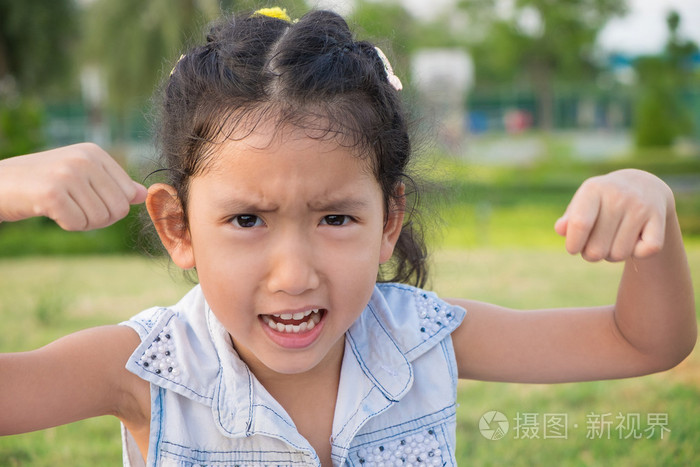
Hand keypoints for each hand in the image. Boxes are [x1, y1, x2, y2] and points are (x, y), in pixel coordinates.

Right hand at [0, 143, 146, 230]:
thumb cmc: (42, 181)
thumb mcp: (81, 175)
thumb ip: (114, 183)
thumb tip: (144, 194)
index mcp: (94, 153)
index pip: (128, 194)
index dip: (111, 207)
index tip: (89, 200)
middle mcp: (83, 160)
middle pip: (119, 209)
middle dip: (99, 218)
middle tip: (75, 209)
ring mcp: (68, 175)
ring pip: (100, 219)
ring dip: (82, 222)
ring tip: (62, 207)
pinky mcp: (52, 194)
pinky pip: (78, 225)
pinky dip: (67, 225)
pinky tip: (50, 210)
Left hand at [554, 169, 673, 261]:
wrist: (643, 184)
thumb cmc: (602, 201)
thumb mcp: (582, 203)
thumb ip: (569, 220)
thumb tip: (560, 230)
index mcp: (593, 189)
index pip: (580, 224)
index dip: (573, 245)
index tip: (574, 248)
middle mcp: (618, 196)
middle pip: (596, 249)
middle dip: (592, 254)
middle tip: (595, 244)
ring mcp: (640, 206)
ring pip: (619, 255)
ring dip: (613, 255)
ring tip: (613, 240)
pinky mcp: (659, 217)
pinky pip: (645, 252)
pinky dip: (638, 254)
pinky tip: (634, 239)